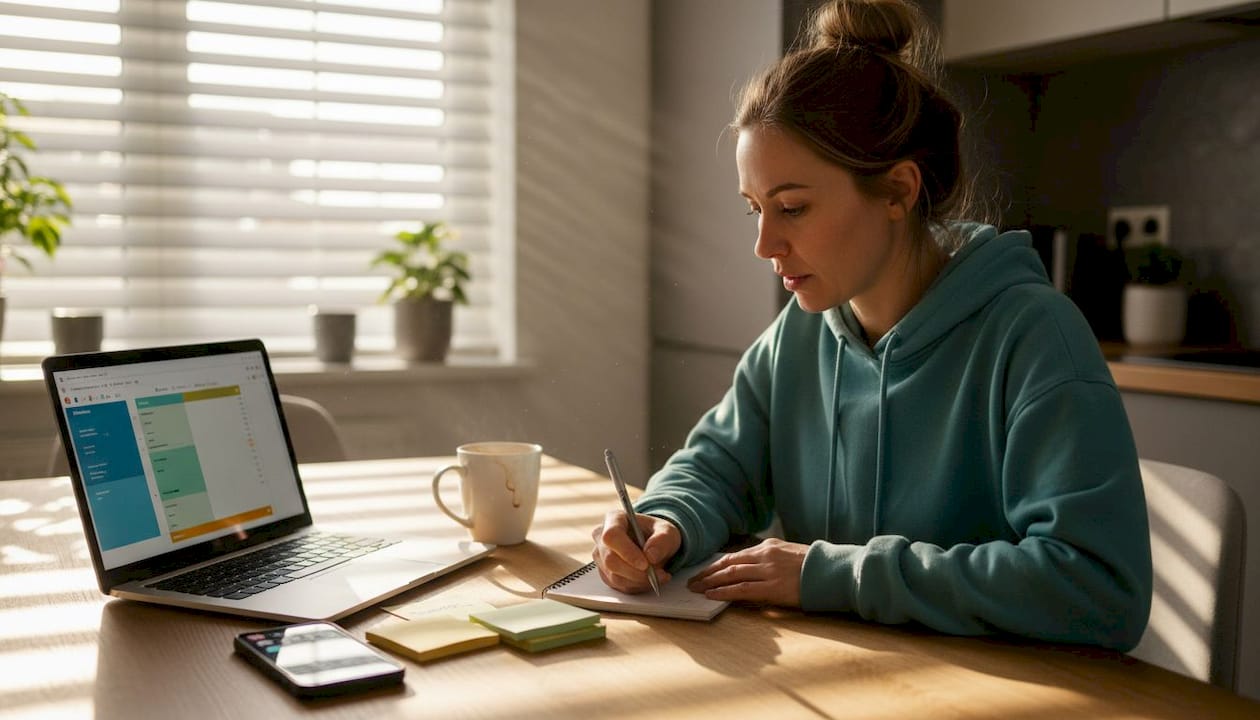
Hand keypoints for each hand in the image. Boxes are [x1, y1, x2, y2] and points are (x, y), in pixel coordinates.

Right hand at [591, 511, 680, 593]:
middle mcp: (601, 537)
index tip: (645, 564)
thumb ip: (662, 540)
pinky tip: (649, 579)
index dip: (626, 552)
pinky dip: (637, 586)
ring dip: (639, 581)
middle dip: (636, 572)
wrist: (654, 545)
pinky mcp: (605, 573)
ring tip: (659, 576)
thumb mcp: (667, 531)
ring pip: (614, 576)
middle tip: (658, 574)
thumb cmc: (657, 534)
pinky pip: (618, 586)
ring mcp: (601, 557)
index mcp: (614, 519)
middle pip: (610, 560)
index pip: (611, 536)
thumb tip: (651, 556)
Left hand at [686, 538, 807, 606]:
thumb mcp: (788, 554)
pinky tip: (713, 595)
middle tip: (692, 581)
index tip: (703, 571)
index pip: (736, 555)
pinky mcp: (773, 587)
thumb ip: (770, 559)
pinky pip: (742, 589)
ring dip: (711, 582)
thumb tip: (750, 569)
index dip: (716, 565)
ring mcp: (768, 571)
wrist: (832, 572)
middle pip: (729, 564)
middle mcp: (765, 556)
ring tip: (697, 589)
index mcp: (769, 547)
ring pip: (731, 575)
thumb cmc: (814, 566)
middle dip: (708, 573)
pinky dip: (725, 592)